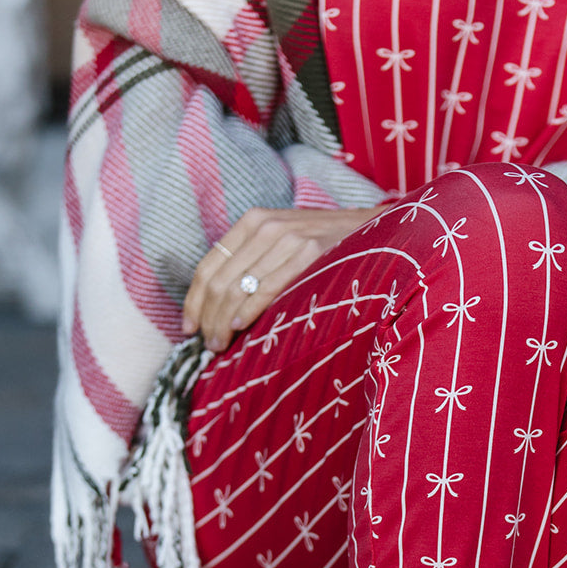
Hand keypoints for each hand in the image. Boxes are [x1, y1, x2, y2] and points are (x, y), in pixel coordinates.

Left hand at [183, 205, 383, 352]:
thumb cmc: (327, 247)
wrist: (378, 230)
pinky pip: (268, 287)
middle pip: (220, 281)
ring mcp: (288, 238)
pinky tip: (241, 326)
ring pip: (238, 288)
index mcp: (253, 222)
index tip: (188, 328)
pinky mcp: (310, 252)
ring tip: (221, 345)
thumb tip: (220, 305)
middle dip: (208, 318)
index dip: (193, 301)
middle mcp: (266, 226)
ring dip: (224, 322)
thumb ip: (254, 262)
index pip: (208, 265)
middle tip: (209, 345)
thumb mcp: (284, 243)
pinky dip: (250, 310)